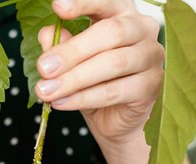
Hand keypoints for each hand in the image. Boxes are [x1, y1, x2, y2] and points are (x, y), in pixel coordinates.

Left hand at [35, 0, 163, 145]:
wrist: (113, 119)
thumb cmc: (94, 82)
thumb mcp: (71, 62)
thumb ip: (61, 45)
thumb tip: (47, 34)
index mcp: (121, 13)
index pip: (105, 1)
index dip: (83, 3)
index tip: (57, 7)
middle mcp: (141, 28)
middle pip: (110, 33)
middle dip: (72, 51)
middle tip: (44, 68)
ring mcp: (151, 56)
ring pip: (113, 63)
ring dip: (75, 79)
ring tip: (47, 91)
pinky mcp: (151, 86)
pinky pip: (115, 91)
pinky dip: (84, 98)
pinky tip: (62, 102)